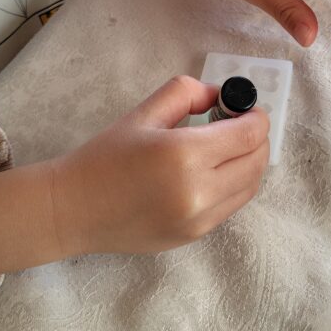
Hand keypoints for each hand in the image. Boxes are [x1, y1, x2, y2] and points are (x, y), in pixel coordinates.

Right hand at [50, 76, 269, 255]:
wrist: (73, 210)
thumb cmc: (105, 157)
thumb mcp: (143, 112)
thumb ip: (187, 93)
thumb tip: (220, 95)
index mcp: (184, 155)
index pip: (249, 135)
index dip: (257, 117)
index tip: (247, 107)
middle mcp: (199, 192)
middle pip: (256, 162)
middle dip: (257, 138)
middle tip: (240, 124)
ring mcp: (199, 221)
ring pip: (249, 187)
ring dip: (249, 163)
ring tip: (227, 147)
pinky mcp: (195, 237)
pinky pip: (231, 206)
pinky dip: (234, 185)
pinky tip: (213, 171)